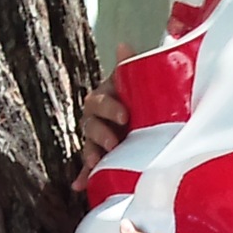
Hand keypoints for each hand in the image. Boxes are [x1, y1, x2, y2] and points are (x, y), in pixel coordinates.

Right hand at [71, 42, 133, 190]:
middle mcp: (98, 117)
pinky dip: (83, 177)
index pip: (100, 101)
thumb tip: (123, 46)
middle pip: (90, 125)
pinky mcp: (101, 157)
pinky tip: (79, 186)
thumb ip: (131, 67)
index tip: (124, 115)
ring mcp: (98, 138)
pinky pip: (88, 169)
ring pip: (88, 145)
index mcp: (105, 98)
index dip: (109, 108)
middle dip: (100, 134)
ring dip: (90, 155)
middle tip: (113, 143)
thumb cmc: (144, 96)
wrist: (153, 115)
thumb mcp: (140, 82)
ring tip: (94, 164)